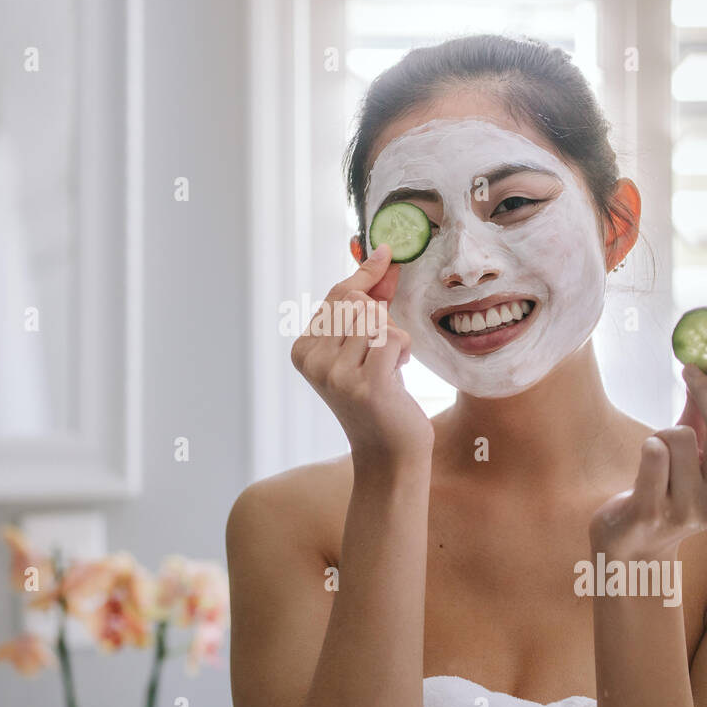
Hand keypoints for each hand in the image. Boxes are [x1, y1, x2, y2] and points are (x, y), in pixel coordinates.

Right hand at [290, 244, 432, 465]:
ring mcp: (336, 374)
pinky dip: (403, 350)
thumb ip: (370, 302)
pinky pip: (393, 337)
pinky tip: (396, 373)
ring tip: (388, 366)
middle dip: (381, 317)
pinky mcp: (365, 384)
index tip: (386, 253)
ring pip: (376, 318)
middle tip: (385, 349)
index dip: (366, 274)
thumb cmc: (379, 395)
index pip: (337, 294)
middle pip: (357, 302)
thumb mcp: (364, 345)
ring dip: (393, 337)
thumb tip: (383, 256)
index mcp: (303, 349)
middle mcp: (313, 361)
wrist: (389, 452)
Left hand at [590, 362, 706, 558]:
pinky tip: (643, 460)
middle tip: (688, 370)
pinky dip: (646, 445)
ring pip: (678, 437)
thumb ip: (700, 419)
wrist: (631, 545)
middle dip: (705, 390)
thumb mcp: (691, 457)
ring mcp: (687, 510)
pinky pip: (652, 454)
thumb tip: (705, 370)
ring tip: (654, 455)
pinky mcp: (652, 511)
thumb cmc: (663, 492)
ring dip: (661, 433)